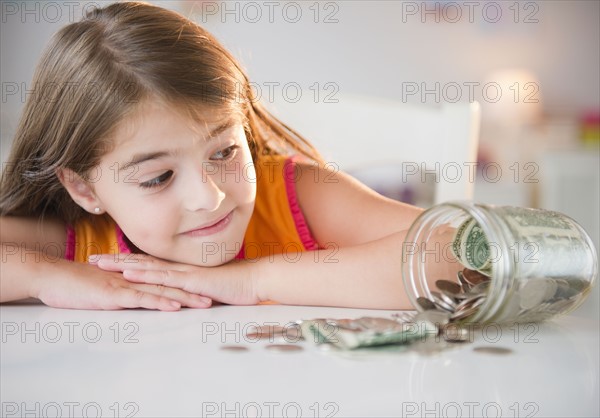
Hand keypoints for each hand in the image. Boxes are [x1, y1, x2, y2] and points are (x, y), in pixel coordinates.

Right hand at [34, 259, 211, 310]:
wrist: (52, 276)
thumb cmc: (75, 283)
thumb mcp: (104, 287)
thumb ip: (121, 289)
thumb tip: (134, 296)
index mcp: (133, 277)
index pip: (165, 281)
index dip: (186, 285)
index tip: (206, 290)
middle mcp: (134, 279)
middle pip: (170, 285)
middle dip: (194, 292)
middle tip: (216, 297)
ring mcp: (126, 285)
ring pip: (161, 291)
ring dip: (184, 298)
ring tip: (205, 303)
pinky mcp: (114, 294)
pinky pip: (141, 298)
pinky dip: (159, 302)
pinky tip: (174, 306)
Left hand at [92, 253, 260, 305]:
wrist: (255, 280)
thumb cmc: (236, 286)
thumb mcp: (209, 290)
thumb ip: (194, 291)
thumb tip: (184, 298)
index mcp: (182, 270)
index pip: (150, 264)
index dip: (128, 261)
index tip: (108, 261)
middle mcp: (179, 268)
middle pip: (142, 262)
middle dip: (116, 260)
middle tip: (92, 259)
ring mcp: (184, 272)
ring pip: (147, 267)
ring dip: (122, 265)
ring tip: (101, 263)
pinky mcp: (191, 281)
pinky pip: (164, 277)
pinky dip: (144, 274)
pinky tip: (128, 273)